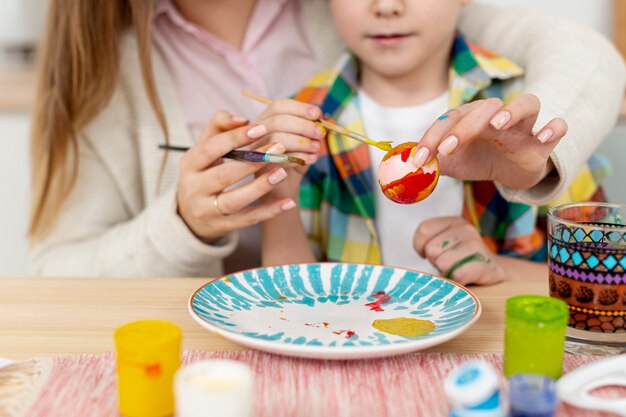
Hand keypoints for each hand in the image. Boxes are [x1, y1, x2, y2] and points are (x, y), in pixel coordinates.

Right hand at [177, 112, 297, 242]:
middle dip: (252, 162)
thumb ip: (219, 127)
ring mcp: (207, 210)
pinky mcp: (223, 226)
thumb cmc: (204, 171)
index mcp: (189, 164)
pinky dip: (269, 211)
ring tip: (282, 172)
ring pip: (234, 201)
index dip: (235, 138)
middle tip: (279, 147)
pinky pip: (248, 220)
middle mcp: (194, 188)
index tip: (261, 127)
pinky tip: (289, 202)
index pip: (211, 149)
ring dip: (259, 187)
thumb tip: (242, 119)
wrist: (190, 214)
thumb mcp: (204, 148)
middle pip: (223, 175)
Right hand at [253, 99, 324, 199]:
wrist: (284, 186)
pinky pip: (278, 159)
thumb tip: (324, 118)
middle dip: (303, 125)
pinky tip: (311, 160)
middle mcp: (257, 132)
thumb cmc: (294, 158)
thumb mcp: (306, 140)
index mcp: (267, 120)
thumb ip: (312, 128)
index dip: (299, 107)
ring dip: (301, 142)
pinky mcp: (260, 168)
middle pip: (277, 121)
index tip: (317, 114)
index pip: (279, 106)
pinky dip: (298, 157)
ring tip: (316, 148)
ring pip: (276, 138)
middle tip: (320, 133)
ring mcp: (256, 150)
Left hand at [412, 94, 566, 188]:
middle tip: (447, 149)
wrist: (512, 170)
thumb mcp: (452, 163)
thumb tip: (405, 168)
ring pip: (526, 103)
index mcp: (471, 117)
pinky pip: (558, 126)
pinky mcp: (544, 141)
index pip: (450, 119)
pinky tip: (543, 137)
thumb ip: (432, 162)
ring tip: (496, 125)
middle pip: (483, 109)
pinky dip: (554, 127)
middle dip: (463, 128)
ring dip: (511, 111)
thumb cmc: (479, 159)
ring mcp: (524, 126)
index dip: (431, 138)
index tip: (418, 160)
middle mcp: (497, 115)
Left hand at [413, 216, 505, 285]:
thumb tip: (413, 262)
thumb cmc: (463, 259)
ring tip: (458, 269)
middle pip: (431, 248)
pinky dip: (455, 281)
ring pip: (441, 262)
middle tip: (450, 263)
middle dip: (435, 261)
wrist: (495, 271)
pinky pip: (455, 275)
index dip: (420, 246)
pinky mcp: (481, 263)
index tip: (429, 254)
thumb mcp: (447, 243)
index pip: (424, 229)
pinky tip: (465, 278)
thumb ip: (430, 242)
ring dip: (446, 271)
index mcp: (454, 221)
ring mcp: (475, 245)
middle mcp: (465, 229)